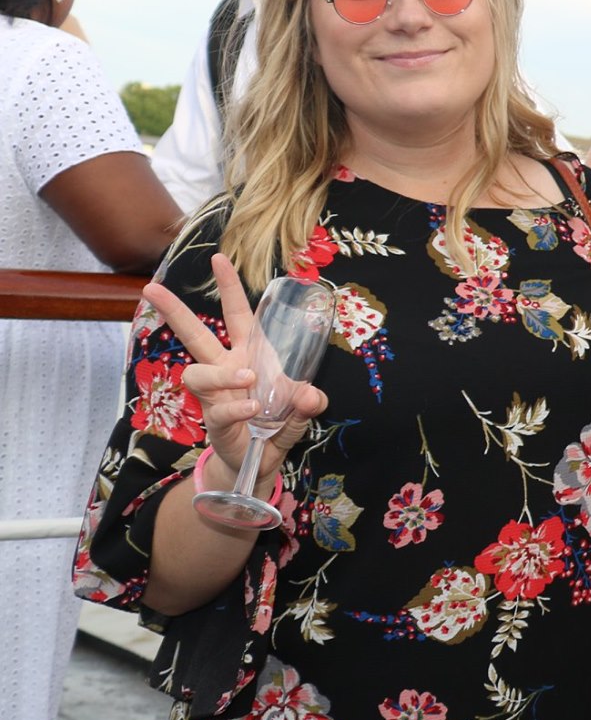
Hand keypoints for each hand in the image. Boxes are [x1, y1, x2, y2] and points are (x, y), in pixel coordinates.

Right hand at [143, 254, 327, 490]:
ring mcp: (216, 395)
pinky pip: (219, 409)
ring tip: (248, 379)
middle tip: (152, 289)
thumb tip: (310, 394)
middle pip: (195, 335)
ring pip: (197, 372)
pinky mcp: (214, 421)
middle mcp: (226, 368)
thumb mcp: (303, 408)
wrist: (264, 461)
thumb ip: (309, 401)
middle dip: (174, 311)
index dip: (229, 288)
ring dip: (222, 373)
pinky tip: (251, 407)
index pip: (237, 314)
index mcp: (248, 353)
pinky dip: (236, 407)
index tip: (218, 258)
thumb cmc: (279, 422)